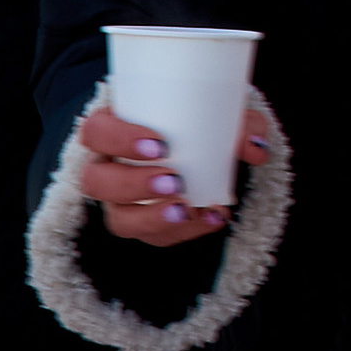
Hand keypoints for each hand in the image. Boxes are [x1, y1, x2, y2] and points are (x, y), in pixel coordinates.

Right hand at [78, 101, 269, 246]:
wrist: (205, 148)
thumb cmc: (197, 121)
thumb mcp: (219, 114)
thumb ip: (240, 125)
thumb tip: (255, 149)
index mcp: (111, 128)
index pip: (96, 132)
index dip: (118, 140)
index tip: (159, 145)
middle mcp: (106, 167)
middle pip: (96, 181)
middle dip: (132, 185)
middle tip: (174, 182)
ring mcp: (119, 202)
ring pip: (117, 219)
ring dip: (151, 218)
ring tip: (186, 210)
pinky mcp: (140, 225)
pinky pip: (152, 237)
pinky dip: (184, 231)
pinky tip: (213, 219)